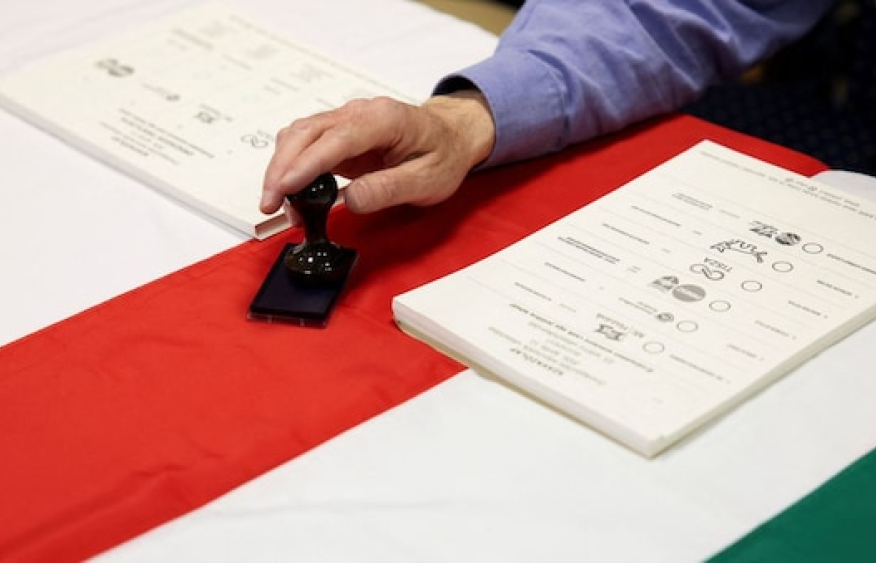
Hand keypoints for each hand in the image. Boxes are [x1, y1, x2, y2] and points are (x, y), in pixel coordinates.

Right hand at [260, 90, 494, 216]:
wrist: (451, 136)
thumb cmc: (443, 156)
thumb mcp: (428, 180)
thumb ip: (389, 189)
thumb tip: (350, 200)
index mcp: (384, 119)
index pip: (336, 138)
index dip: (306, 163)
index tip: (285, 187)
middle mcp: (359, 112)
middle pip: (306, 133)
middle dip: (281, 168)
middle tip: (269, 205)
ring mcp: (346, 120)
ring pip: (299, 135)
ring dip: (281, 168)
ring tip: (277, 205)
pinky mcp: (338, 134)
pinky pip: (305, 144)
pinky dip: (290, 166)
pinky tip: (289, 192)